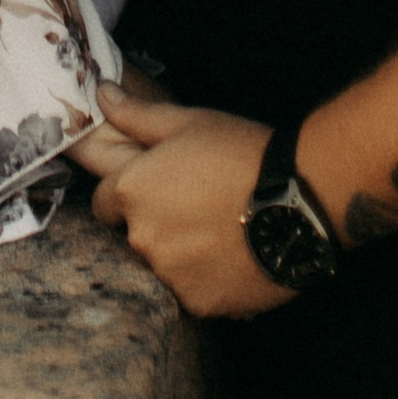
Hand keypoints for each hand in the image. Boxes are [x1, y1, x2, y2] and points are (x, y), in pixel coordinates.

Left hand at [69, 83, 291, 318]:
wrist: (296, 198)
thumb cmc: (239, 151)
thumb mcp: (188, 123)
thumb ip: (136, 115)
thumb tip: (102, 96)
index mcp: (131, 191)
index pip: (103, 203)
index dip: (129, 195)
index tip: (159, 189)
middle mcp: (141, 237)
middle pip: (134, 236)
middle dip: (157, 224)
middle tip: (198, 207)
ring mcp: (169, 274)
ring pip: (163, 266)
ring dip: (181, 254)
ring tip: (220, 232)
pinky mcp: (198, 302)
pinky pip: (192, 291)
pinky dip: (207, 279)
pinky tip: (233, 256)